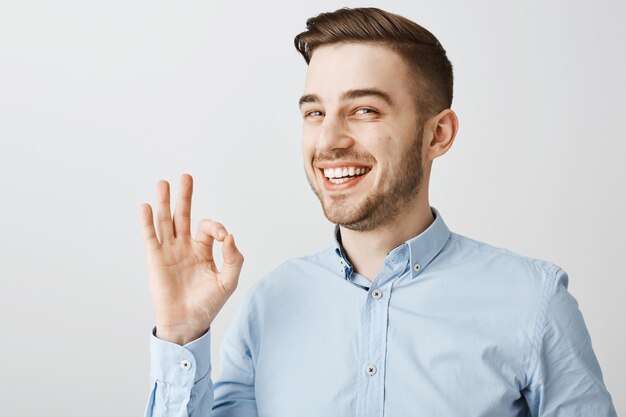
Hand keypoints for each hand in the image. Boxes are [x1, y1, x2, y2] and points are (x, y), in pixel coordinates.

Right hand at [138, 173, 243, 344]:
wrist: (187, 323)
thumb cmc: (208, 304)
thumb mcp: (228, 281)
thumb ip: (234, 259)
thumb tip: (230, 237)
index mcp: (203, 250)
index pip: (209, 228)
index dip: (217, 227)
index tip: (223, 237)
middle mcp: (185, 246)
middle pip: (184, 215)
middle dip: (185, 196)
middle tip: (186, 176)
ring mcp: (169, 251)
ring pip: (165, 221)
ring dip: (164, 202)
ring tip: (163, 184)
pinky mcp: (155, 259)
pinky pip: (150, 237)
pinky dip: (147, 222)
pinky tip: (146, 207)